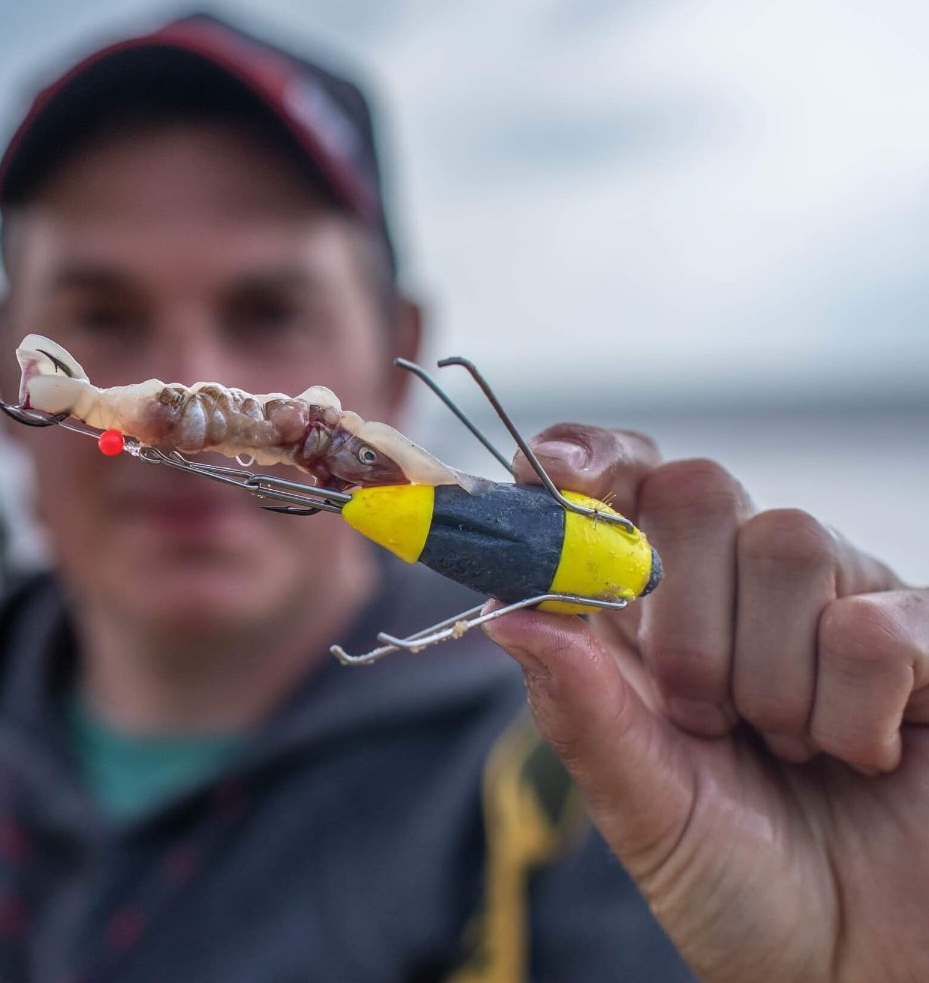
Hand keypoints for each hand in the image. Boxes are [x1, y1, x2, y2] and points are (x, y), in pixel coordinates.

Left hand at [485, 425, 928, 982]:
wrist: (850, 971)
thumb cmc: (733, 881)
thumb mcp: (640, 804)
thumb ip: (580, 709)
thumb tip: (506, 613)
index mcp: (652, 608)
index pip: (619, 481)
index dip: (586, 460)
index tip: (554, 475)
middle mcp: (741, 585)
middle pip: (696, 487)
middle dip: (683, 611)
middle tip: (697, 711)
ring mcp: (835, 602)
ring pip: (788, 542)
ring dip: (769, 675)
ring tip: (781, 747)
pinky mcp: (924, 641)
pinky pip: (875, 623)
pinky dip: (851, 709)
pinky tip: (858, 755)